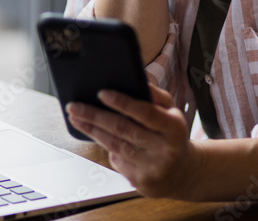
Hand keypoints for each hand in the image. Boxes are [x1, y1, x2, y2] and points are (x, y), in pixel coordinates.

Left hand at [66, 84, 196, 198]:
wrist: (183, 173)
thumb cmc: (170, 134)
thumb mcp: (171, 112)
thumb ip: (154, 95)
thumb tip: (136, 77)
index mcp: (174, 127)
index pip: (146, 112)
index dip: (123, 102)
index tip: (102, 93)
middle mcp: (165, 149)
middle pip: (123, 129)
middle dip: (95, 116)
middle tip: (74, 106)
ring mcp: (153, 168)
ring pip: (115, 145)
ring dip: (91, 130)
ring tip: (75, 118)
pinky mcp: (141, 181)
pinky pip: (116, 159)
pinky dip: (105, 146)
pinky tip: (94, 135)